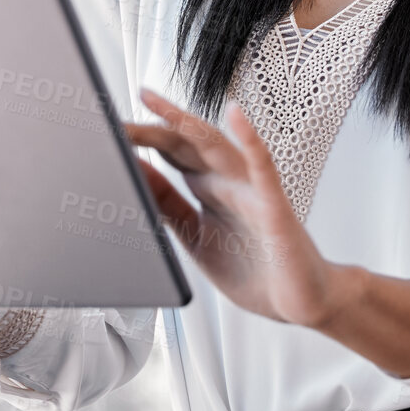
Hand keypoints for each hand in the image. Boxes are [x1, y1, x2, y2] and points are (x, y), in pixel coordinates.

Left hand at [124, 87, 350, 328]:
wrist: (301, 304)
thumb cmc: (257, 271)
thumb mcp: (197, 238)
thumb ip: (170, 207)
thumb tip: (135, 176)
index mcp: (209, 189)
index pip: (170, 153)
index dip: (141, 138)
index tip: (108, 126)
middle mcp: (229, 181)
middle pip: (185, 144)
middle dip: (151, 129)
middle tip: (116, 120)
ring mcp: (252, 189)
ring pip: (216, 145)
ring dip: (185, 125)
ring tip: (156, 106)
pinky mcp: (274, 204)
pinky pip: (262, 166)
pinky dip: (248, 139)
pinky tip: (234, 116)